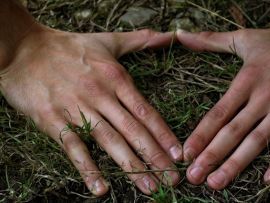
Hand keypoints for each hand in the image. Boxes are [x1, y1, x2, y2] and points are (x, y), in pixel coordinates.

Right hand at [0, 25, 181, 195]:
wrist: (24, 49)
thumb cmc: (69, 47)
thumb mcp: (108, 40)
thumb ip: (139, 40)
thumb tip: (167, 35)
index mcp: (116, 78)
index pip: (146, 111)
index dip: (164, 134)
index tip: (178, 153)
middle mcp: (101, 95)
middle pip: (133, 130)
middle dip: (155, 156)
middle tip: (172, 178)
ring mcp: (77, 109)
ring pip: (110, 141)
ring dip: (131, 167)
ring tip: (149, 187)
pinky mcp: (53, 121)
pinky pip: (74, 148)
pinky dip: (88, 169)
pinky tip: (101, 188)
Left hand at [177, 23, 269, 188]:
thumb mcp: (244, 37)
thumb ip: (210, 40)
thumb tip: (181, 35)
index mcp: (246, 81)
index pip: (218, 114)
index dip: (200, 135)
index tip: (186, 154)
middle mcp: (264, 97)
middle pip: (233, 132)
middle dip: (212, 156)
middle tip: (194, 177)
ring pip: (257, 141)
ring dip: (237, 164)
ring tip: (218, 183)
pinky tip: (268, 178)